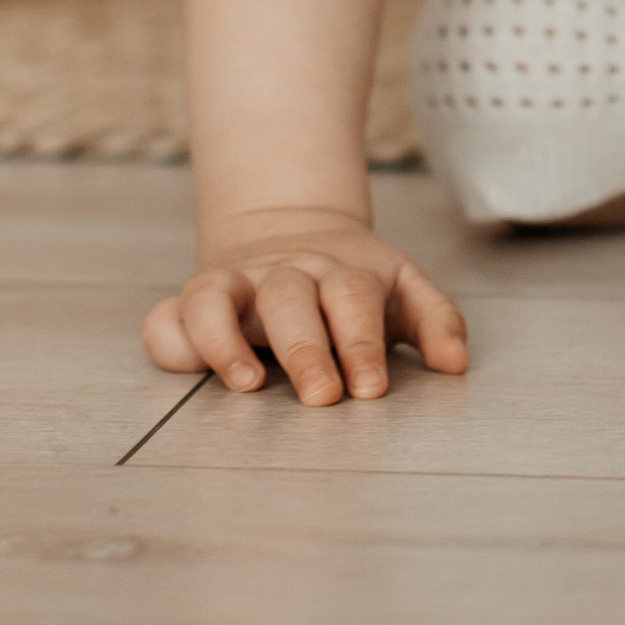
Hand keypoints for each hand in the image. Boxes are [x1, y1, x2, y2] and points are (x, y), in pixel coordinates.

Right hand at [142, 208, 468, 404]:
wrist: (293, 226)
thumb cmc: (355, 282)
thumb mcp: (403, 290)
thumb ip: (435, 321)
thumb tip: (454, 362)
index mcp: (343, 272)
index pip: (353, 300)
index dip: (361, 343)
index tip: (370, 388)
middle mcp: (287, 274)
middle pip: (291, 299)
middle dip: (306, 349)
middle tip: (322, 397)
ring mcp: (239, 283)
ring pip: (219, 297)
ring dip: (228, 341)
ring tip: (247, 386)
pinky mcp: (199, 299)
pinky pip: (169, 314)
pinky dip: (171, 339)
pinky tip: (188, 369)